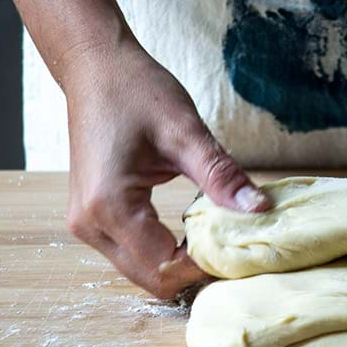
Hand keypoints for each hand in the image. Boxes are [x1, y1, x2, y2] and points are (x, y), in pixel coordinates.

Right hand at [63, 37, 269, 297]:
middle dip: (194, 269)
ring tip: (215, 233)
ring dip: (179, 260)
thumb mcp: (185, 131)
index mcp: (109, 205)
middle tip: (233, 244)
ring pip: (141, 270)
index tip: (241, 246)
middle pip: (151, 279)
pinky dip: (163, 248)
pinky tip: (192, 226)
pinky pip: (132, 251)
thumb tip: (260, 210)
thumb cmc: (136, 91)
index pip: (165, 265)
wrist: (96, 68)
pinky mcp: (91, 216)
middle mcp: (89, 224)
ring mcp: (85, 224)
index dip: (207, 264)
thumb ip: (221, 175)